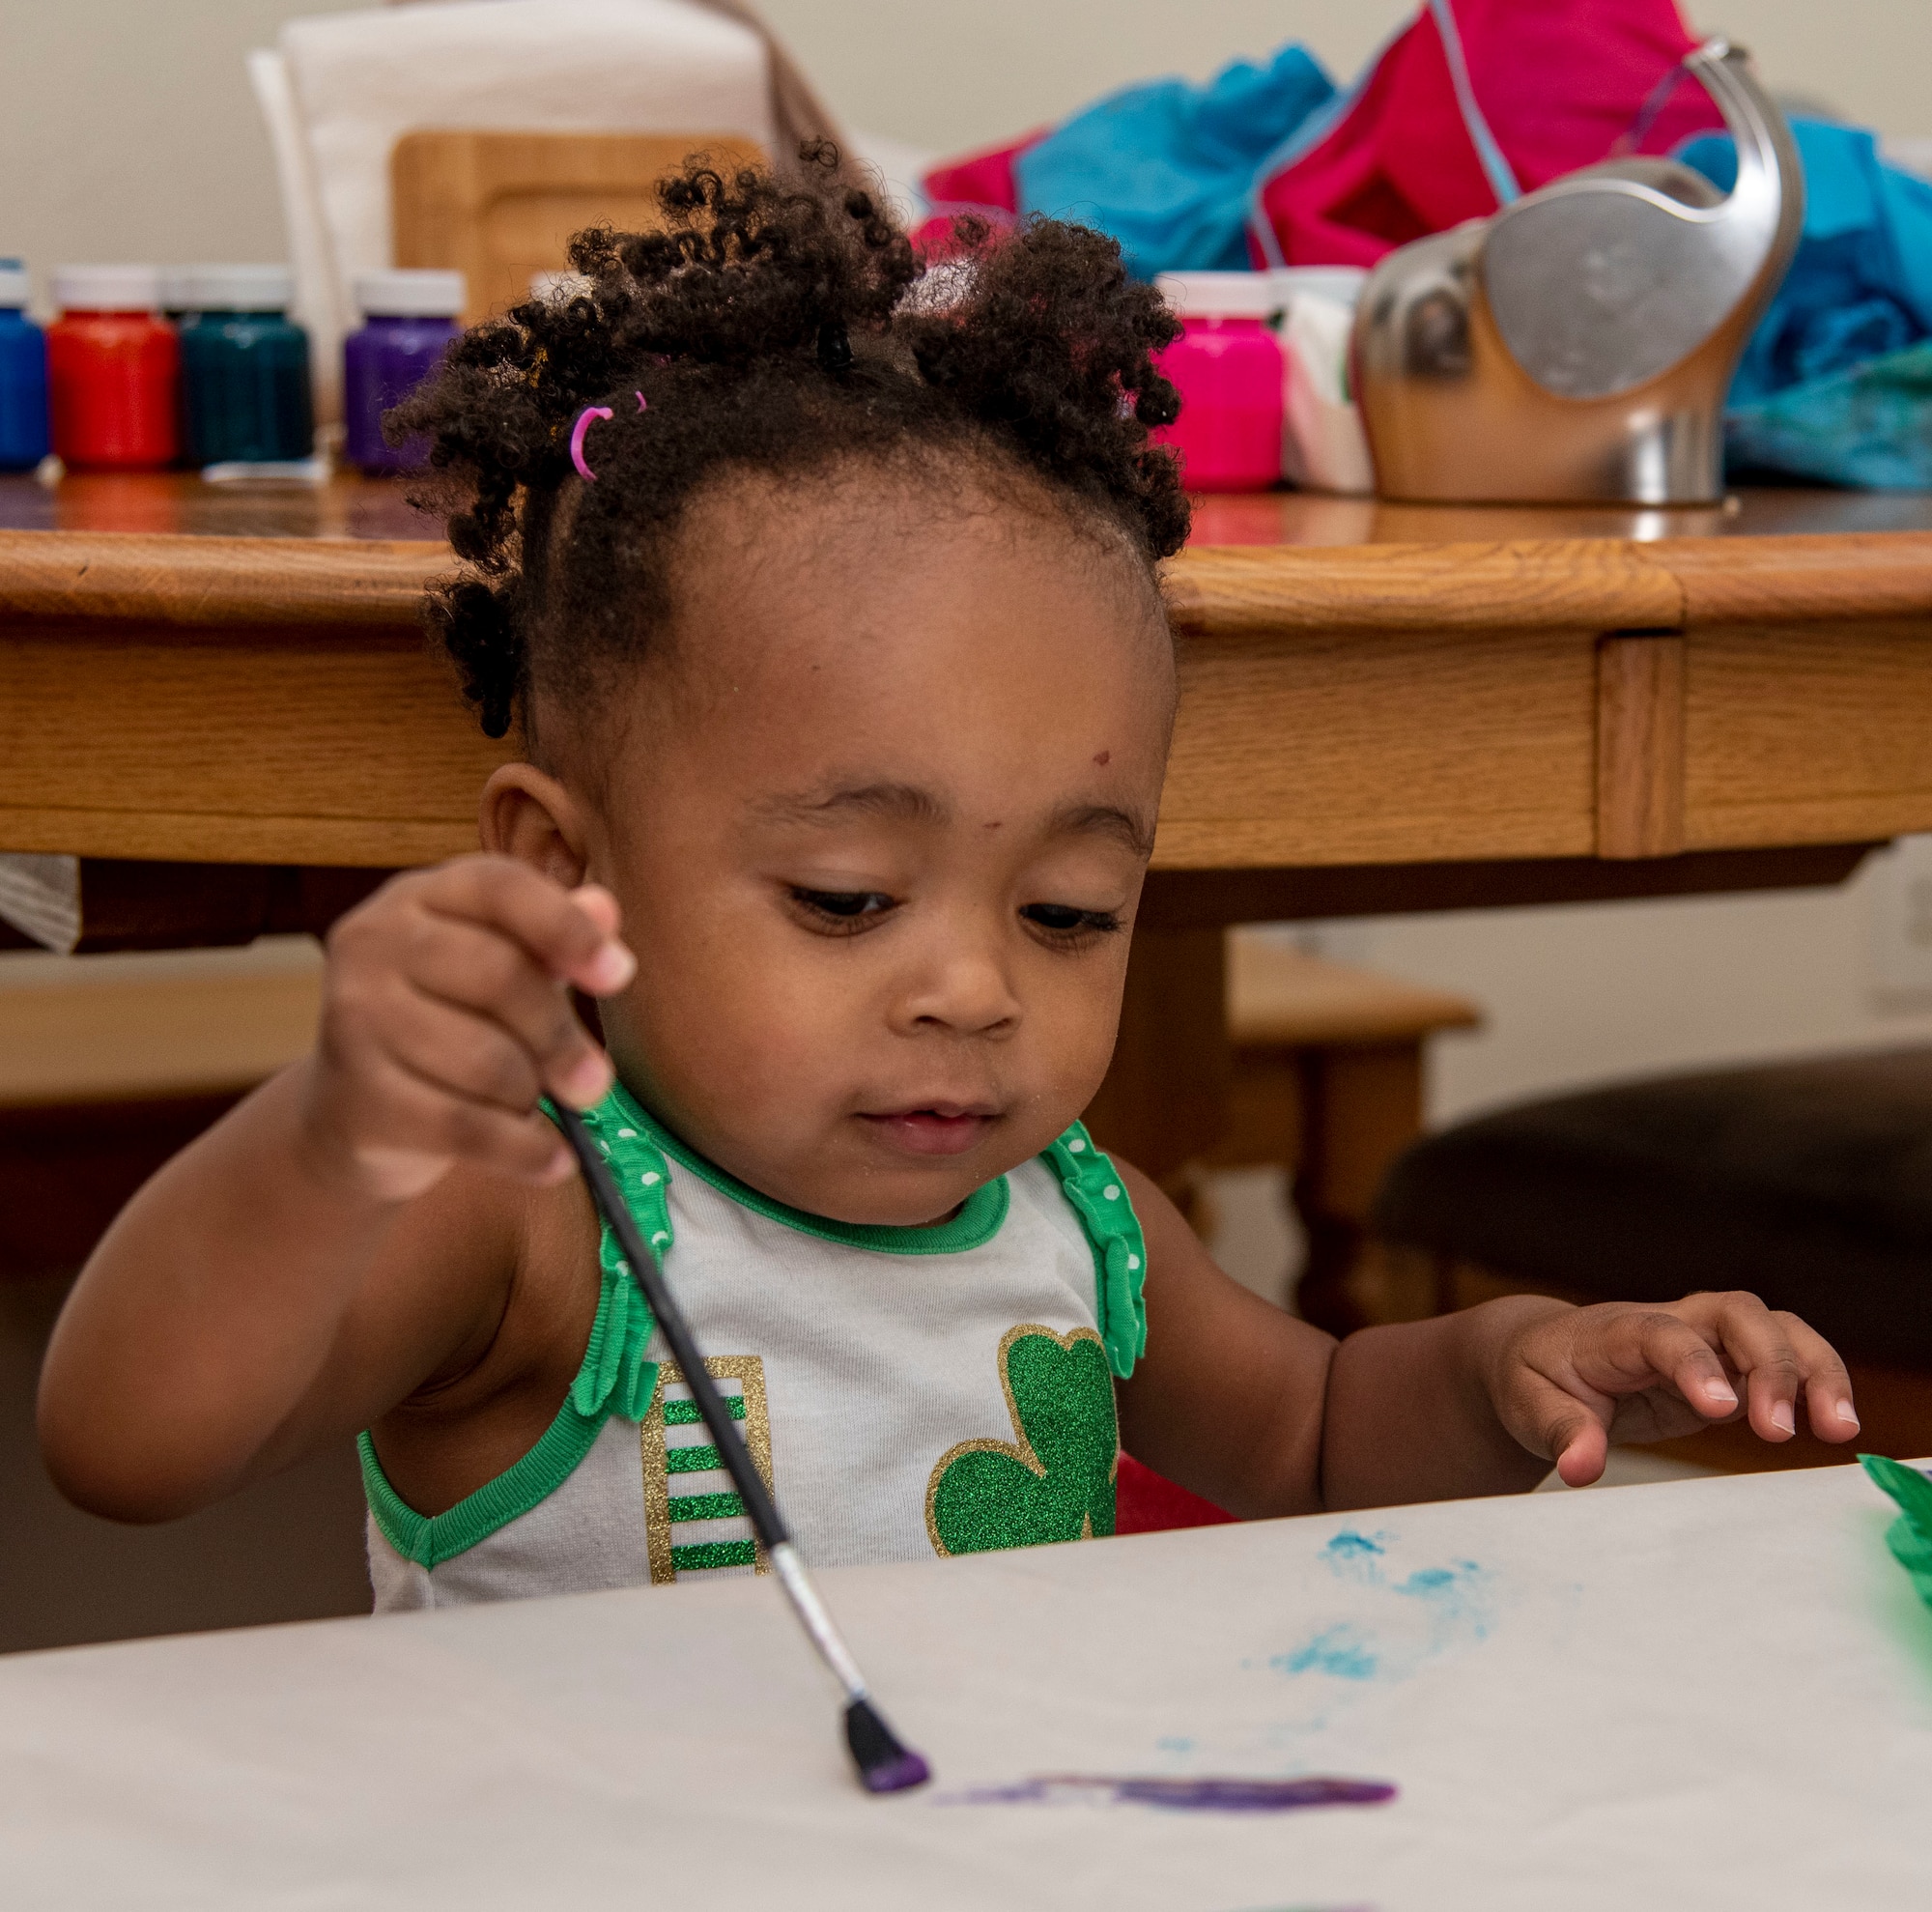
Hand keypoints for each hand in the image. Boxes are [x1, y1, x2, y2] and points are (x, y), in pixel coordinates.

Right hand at [303, 857, 634, 1201]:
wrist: (356, 1113)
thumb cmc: (448, 1023)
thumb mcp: (503, 970)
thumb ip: (552, 939)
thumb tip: (605, 907)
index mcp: (422, 897)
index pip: (502, 887)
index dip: (569, 929)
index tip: (620, 975)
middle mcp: (375, 942)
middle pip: (501, 977)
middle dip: (561, 1038)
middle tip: (597, 1084)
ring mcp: (353, 1017)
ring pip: (485, 1060)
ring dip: (531, 1095)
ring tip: (536, 1107)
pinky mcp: (355, 1095)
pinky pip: (463, 1125)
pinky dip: (523, 1150)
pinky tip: (553, 1160)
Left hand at [1483, 1293, 1860, 1486]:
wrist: (1539, 1354)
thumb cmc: (1535, 1379)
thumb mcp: (1528, 1408)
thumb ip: (1560, 1433)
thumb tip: (1580, 1467)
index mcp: (1614, 1330)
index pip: (1662, 1334)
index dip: (1694, 1364)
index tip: (1722, 1408)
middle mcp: (1668, 1323)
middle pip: (1735, 1313)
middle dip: (1769, 1363)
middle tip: (1782, 1431)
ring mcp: (1704, 1339)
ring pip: (1773, 1326)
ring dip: (1812, 1368)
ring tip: (1839, 1428)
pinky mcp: (1727, 1365)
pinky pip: (1783, 1359)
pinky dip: (1816, 1382)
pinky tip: (1835, 1424)